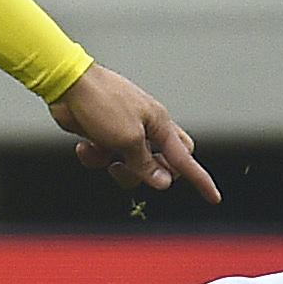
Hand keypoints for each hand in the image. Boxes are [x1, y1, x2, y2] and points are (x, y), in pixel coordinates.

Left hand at [50, 63, 219, 203]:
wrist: (68, 85)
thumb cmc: (102, 103)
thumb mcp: (127, 139)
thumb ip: (146, 164)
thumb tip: (164, 182)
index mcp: (160, 124)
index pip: (185, 158)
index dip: (200, 180)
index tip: (214, 198)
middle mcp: (147, 128)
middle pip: (164, 162)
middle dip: (150, 174)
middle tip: (133, 169)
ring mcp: (125, 132)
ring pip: (133, 166)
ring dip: (118, 169)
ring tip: (105, 157)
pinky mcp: (105, 135)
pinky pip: (108, 158)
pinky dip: (97, 157)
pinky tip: (84, 146)